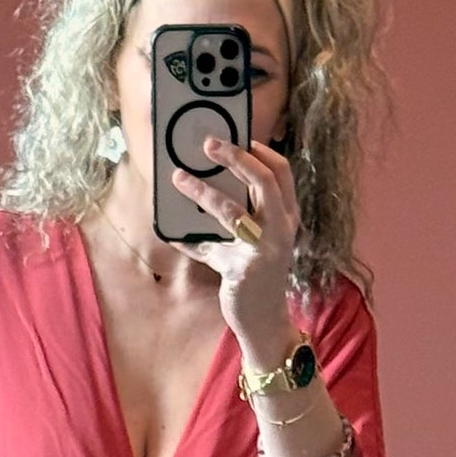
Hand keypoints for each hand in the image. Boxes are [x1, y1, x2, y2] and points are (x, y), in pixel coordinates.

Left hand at [168, 134, 299, 363]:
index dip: (260, 150)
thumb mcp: (250, 242)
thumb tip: (196, 188)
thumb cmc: (256, 276)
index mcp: (286, 216)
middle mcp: (281, 228)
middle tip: (208, 143)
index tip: (237, 135)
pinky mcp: (243, 269)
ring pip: (232, 210)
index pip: (280, 172)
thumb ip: (232, 218)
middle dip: (235, 156)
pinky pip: (206, 247)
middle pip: (264, 180)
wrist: (265, 322)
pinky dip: (186, 239)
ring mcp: (264, 249)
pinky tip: (168, 232)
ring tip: (179, 178)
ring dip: (201, 190)